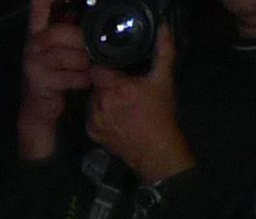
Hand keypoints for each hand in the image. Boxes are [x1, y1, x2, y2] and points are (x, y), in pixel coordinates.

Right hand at [19, 0, 90, 159]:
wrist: (39, 107)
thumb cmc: (56, 72)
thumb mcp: (62, 46)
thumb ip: (74, 29)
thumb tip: (99, 20)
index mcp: (40, 27)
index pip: (41, 3)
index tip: (80, 0)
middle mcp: (34, 40)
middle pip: (68, 33)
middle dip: (85, 44)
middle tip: (92, 53)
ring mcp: (34, 61)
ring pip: (73, 56)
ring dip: (86, 65)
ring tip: (86, 69)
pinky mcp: (39, 80)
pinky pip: (72, 77)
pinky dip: (83, 80)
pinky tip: (83, 81)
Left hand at [85, 26, 192, 183]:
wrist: (156, 151)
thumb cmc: (160, 116)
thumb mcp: (164, 81)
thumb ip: (163, 52)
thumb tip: (163, 30)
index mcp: (116, 88)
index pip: (97, 68)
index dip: (105, 66)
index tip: (115, 68)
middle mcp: (101, 103)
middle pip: (95, 83)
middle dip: (108, 82)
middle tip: (124, 86)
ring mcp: (94, 119)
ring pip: (93, 98)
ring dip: (103, 97)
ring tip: (121, 102)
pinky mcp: (92, 132)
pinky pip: (91, 115)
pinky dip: (100, 113)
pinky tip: (116, 116)